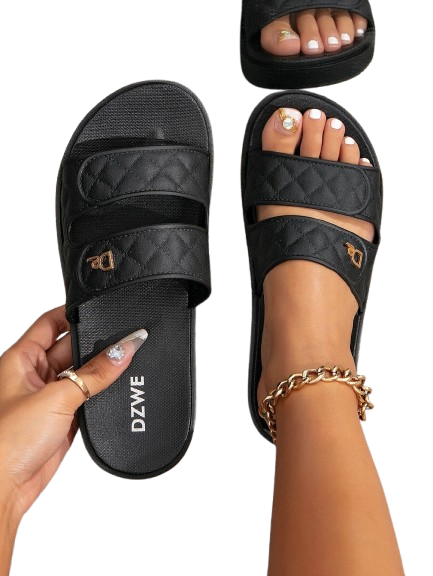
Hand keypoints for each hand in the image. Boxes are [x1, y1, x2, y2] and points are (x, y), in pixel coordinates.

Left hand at [0, 305, 145, 534]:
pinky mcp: (61, 419)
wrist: (5, 490)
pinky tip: (114, 391)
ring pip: (81, 374)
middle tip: (122, 339)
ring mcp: (48, 397)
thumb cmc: (7, 441)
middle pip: (70, 348)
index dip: (73, 314)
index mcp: (20, 359)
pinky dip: (100, 395)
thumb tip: (124, 349)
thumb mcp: (57, 398)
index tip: (101, 309)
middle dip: (94, 345)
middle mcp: (33, 375)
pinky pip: (86, 398)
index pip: (49, 323)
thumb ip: (95, 373)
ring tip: (123, 363)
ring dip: (99, 372)